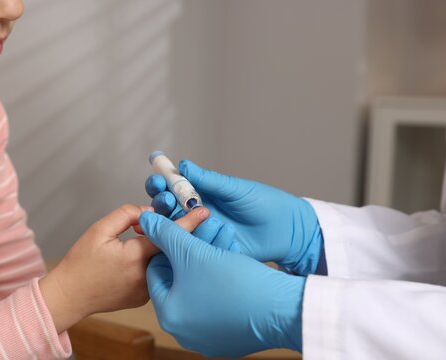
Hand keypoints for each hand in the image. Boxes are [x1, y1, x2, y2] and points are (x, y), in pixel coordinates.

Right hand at [39, 204, 209, 332]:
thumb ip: (127, 215)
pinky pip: (158, 273)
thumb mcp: (99, 230)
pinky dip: (157, 261)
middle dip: (178, 233)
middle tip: (182, 217)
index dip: (188, 222)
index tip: (205, 212)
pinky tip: (146, 253)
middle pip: (171, 249)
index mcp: (135, 257)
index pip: (169, 236)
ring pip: (165, 262)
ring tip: (158, 236)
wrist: (69, 296)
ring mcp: (147, 290)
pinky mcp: (145, 297)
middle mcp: (146, 276)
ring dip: (166, 247)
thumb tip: (149, 212)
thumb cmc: (80, 263)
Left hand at [140, 212, 304, 356]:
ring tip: (226, 237)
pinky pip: (218, 303)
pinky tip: (236, 261)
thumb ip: (166, 233)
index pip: (157, 271)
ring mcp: (207, 337)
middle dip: (195, 250)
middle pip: (181, 280)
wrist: (281, 310)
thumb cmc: (235, 283)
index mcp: (168, 314)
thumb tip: (147, 220)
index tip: (186, 230)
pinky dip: (224, 281)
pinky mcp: (229, 337)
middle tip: (209, 229)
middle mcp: (183, 331)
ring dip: (211, 260)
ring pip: (201, 289)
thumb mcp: (194, 251)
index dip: (171, 245)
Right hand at [146, 160, 322, 274]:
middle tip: (163, 198)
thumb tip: (184, 165)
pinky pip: (193, 247)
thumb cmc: (265, 205)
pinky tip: (183, 235)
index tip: (157, 179)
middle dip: (160, 202)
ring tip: (172, 211)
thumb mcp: (236, 190)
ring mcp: (202, 234)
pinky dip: (186, 240)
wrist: (288, 231)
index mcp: (202, 195)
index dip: (162, 184)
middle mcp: (197, 215)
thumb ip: (210, 181)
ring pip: (176, 228)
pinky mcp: (209, 252)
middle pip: (168, 209)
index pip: (173, 188)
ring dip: (170, 220)